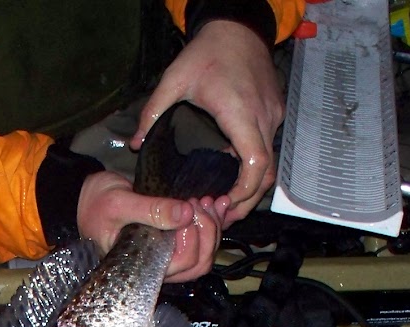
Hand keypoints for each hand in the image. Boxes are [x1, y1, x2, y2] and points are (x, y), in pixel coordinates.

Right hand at [76, 170, 219, 282]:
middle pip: (200, 263)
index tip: (186, 206)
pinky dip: (215, 221)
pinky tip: (217, 202)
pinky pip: (202, 240)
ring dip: (213, 226)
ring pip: (205, 254)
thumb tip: (185, 214)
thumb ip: (151, 209)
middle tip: (199, 202)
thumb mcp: (119, 204)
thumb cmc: (96, 205)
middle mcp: (160, 263)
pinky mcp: (174, 240)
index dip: (193, 237)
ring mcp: (168, 253)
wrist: (86, 198)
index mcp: (145, 264)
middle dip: (208, 231)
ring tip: (208, 200)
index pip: (183, 263)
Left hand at [130, 18, 285, 227]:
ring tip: (225, 202)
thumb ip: (153, 113)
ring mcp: (273, 115)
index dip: (243, 192)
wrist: (238, 26)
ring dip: (250, 186)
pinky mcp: (274, 112)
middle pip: (266, 173)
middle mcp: (263, 117)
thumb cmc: (208, 51)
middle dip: (246, 200)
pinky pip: (267, 148)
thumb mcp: (174, 80)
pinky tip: (229, 173)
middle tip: (221, 217)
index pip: (256, 164)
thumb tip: (135, 145)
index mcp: (240, 113)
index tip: (223, 204)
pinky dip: (253, 166)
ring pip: (270, 163)